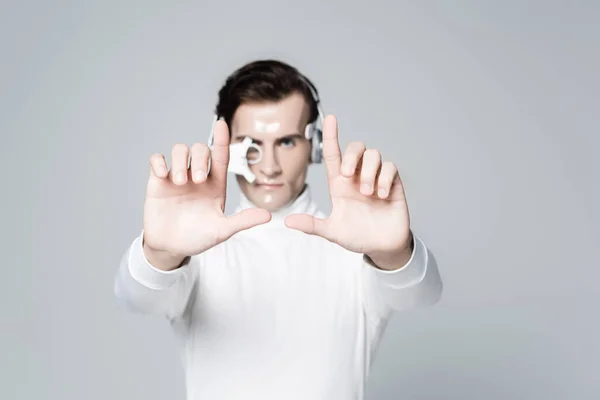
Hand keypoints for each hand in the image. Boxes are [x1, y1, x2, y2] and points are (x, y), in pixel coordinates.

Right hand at [142, 120, 270, 269]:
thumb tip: (269, 216)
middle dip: (200, 159)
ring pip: (179, 149)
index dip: (221, 139)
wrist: (171, 247)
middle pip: (200, 148)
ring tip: (178, 182)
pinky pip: (157, 159)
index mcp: (215, 184)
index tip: (221, 124)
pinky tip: (162, 175)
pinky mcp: (158, 181)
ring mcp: (177, 177)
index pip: (220, 155)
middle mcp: (197, 176)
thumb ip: (243, 221)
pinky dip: (159, 162)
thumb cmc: (197, 237)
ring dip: (180, 161)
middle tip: (197, 180)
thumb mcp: (222, 230)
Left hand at [284, 115, 411, 267]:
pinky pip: (390, 167)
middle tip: (347, 175)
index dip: (331, 135)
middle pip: (356, 147)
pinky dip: (384, 178)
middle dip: (351, 156)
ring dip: (369, 171)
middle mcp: (357, 177)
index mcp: (340, 184)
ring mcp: (376, 178)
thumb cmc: (357, 236)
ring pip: (373, 154)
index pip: (333, 154)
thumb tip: (288, 222)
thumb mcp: (332, 232)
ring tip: (368, 194)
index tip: (330, 118)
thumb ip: (312, 226)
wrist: (382, 246)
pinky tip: (381, 195)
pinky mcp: (392, 183)